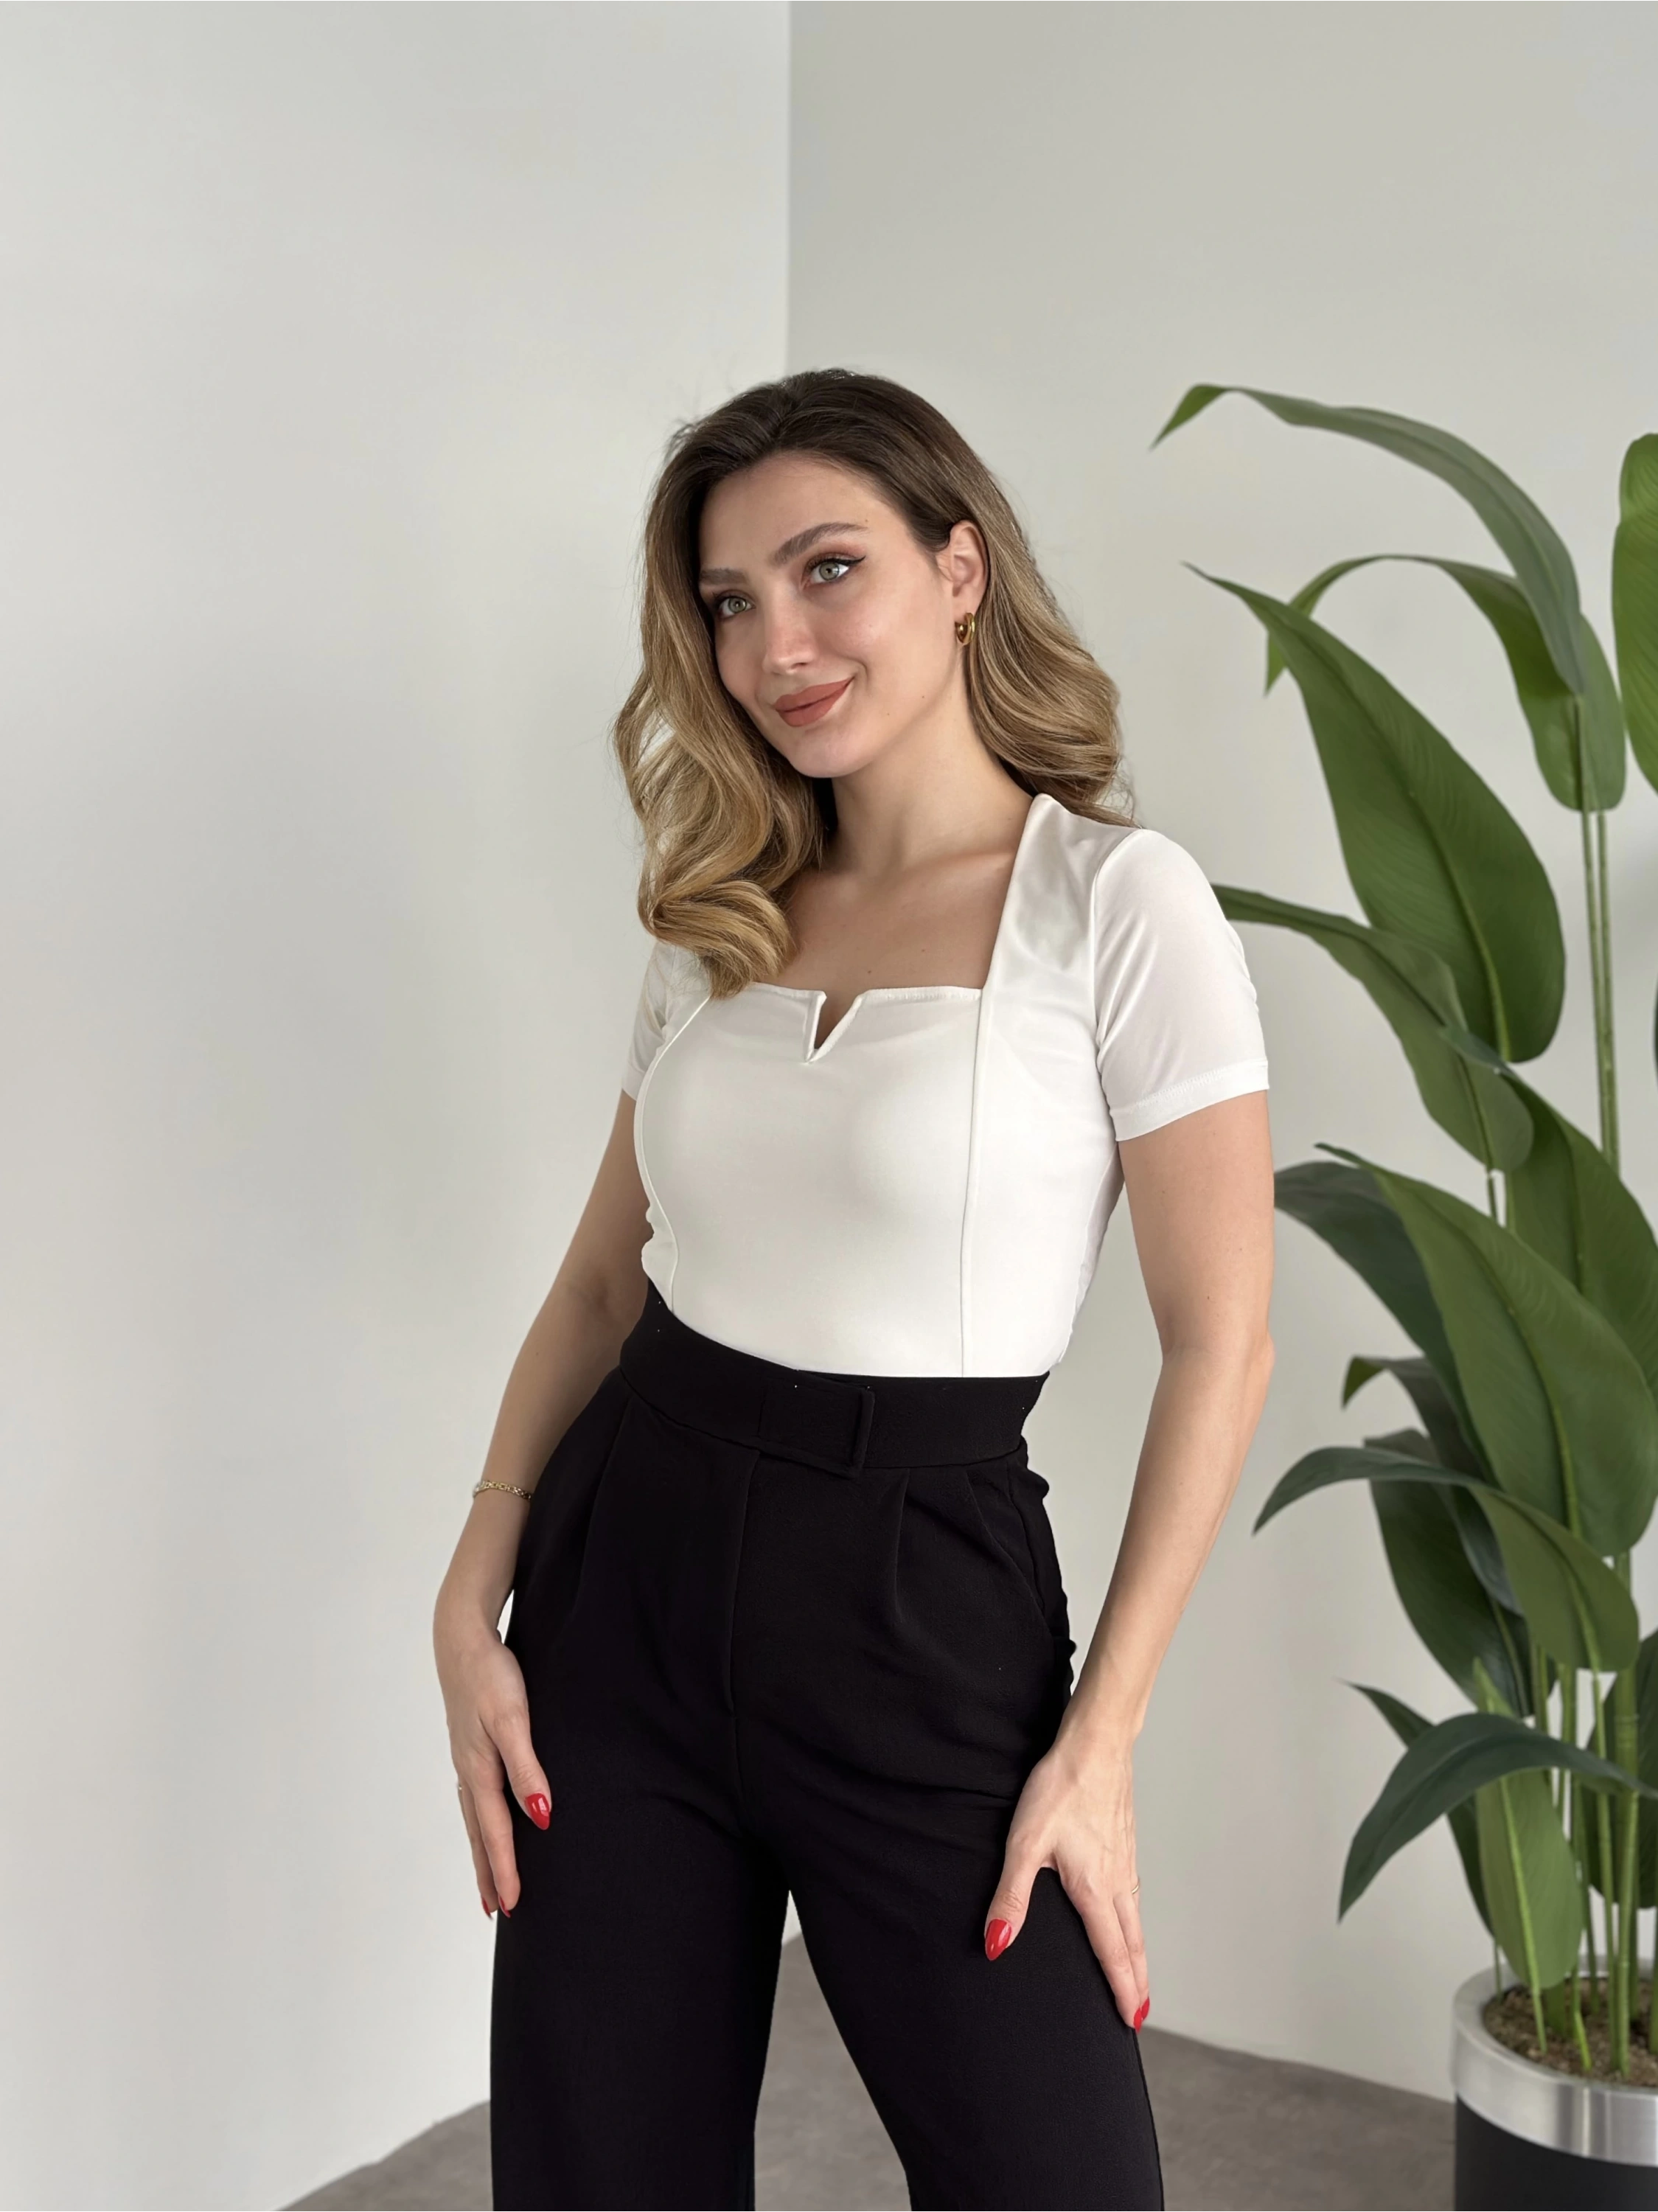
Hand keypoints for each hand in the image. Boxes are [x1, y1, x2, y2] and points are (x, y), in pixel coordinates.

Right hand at [433, 1605, 553, 1916]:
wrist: (462, 1638)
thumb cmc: (491, 1675)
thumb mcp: (514, 1719)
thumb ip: (527, 1769)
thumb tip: (540, 1818)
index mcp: (479, 1771)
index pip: (496, 1833)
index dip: (505, 1870)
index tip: (512, 1907)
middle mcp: (469, 1771)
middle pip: (479, 1834)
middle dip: (488, 1873)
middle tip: (496, 1912)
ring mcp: (467, 1759)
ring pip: (474, 1818)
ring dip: (482, 1851)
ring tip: (488, 1881)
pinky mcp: (470, 1745)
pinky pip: (474, 1797)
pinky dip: (479, 1822)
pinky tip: (483, 1821)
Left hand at [981, 1729, 1148, 2030]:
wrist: (1095, 1743)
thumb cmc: (1060, 1787)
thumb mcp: (1025, 1843)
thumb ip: (1011, 1896)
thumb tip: (998, 1945)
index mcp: (1095, 1889)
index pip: (1111, 1953)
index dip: (1121, 1989)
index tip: (1130, 2021)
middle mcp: (1118, 1880)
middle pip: (1132, 1942)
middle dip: (1136, 1980)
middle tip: (1140, 2014)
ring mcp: (1126, 1859)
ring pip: (1136, 1918)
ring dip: (1138, 1951)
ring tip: (1137, 1973)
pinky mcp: (1125, 1840)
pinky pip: (1134, 1893)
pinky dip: (1135, 1919)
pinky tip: (1127, 1912)